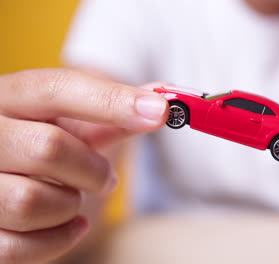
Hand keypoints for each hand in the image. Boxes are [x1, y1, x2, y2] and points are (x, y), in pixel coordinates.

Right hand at [0, 68, 167, 262]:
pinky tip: (70, 225)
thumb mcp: (67, 123)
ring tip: (73, 197)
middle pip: (49, 148)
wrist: (0, 172)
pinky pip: (18, 245)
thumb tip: (162, 101)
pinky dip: (58, 239)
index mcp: (7, 98)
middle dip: (93, 170)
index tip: (160, 112)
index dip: (113, 101)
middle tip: (105, 178)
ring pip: (31, 201)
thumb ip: (109, 113)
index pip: (56, 88)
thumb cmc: (38, 142)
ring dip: (70, 205)